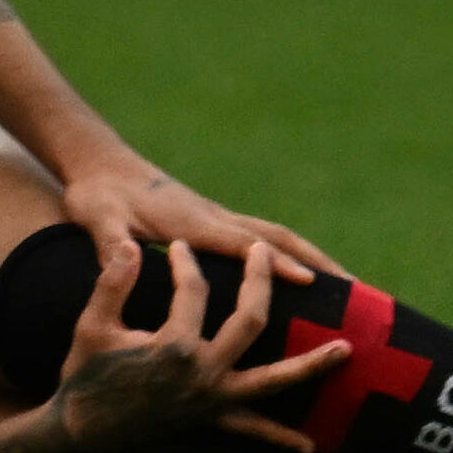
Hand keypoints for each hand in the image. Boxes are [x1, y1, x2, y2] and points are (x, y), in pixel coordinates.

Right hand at [54, 241, 349, 452]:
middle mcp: (203, 373)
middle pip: (251, 320)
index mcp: (174, 346)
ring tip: (347, 350)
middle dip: (261, 282)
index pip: (194, 290)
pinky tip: (309, 446)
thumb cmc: (84, 375)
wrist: (82, 434)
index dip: (186, 264)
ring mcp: (213, 400)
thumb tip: (130, 247)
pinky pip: (253, 430)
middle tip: (263, 255)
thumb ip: (113, 284)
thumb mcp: (93, 325)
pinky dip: (279, 437)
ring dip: (312, 365)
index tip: (177, 249)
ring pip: (273, 379)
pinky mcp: (211, 420)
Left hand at [60, 154, 348, 284]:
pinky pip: (264, 241)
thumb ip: (110, 243)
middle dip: (318, 262)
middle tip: (357, 290)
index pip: (242, 246)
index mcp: (192, 224)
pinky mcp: (215, 223)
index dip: (276, 264)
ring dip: (314, 258)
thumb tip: (124, 258)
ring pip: (278, 238)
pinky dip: (291, 257)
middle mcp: (214, 218)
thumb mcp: (96, 220)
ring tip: (349, 287)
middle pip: (278, 238)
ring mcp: (218, 219)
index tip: (311, 282)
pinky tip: (304, 278)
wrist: (97, 163)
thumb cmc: (95, 196)